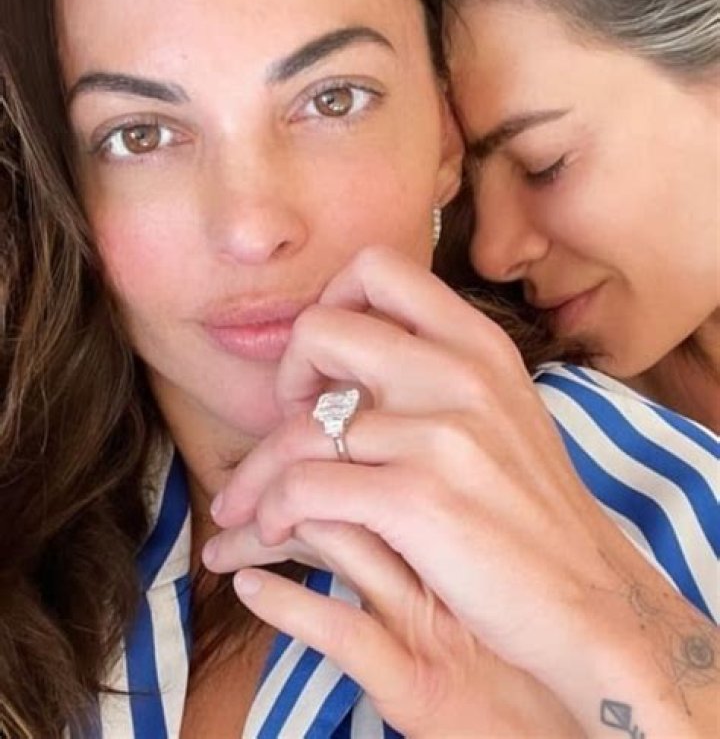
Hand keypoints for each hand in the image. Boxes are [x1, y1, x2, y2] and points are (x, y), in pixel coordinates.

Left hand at [209, 247, 718, 736]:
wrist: (588, 600)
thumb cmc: (531, 511)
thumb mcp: (502, 411)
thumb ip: (437, 370)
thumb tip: (351, 354)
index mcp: (478, 343)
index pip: (377, 267)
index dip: (331, 302)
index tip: (326, 361)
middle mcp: (459, 374)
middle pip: (319, 329)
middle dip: (286, 378)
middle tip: (292, 424)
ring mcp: (439, 435)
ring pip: (296, 425)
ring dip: (258, 472)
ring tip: (252, 505)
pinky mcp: (417, 500)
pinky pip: (304, 486)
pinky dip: (273, 512)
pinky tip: (276, 533)